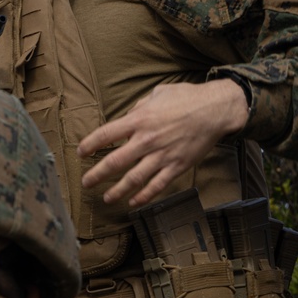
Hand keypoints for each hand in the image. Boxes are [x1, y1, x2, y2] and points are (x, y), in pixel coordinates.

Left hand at [77, 79, 248, 206]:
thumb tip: (127, 118)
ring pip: (135, 179)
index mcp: (139, 120)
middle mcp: (147, 140)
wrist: (216, 109)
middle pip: (116, 161)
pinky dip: (145, 195)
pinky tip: (134, 202)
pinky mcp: (178, 166)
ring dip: (118, 191)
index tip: (81, 153)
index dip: (90, 144)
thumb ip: (138, 108)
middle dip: (98, 174)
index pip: (106, 135)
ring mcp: (163, 155)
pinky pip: (158, 185)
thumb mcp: (156, 95)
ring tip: (106, 198)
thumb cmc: (185, 98)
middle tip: (85, 183)